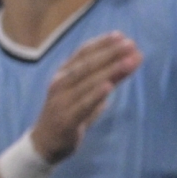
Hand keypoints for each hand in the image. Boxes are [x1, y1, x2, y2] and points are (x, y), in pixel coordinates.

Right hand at [31, 33, 141, 161]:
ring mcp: (61, 101)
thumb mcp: (89, 92)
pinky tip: (108, 86)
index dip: (101, 43)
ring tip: (129, 61)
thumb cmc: (69, 112)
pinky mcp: (66, 119)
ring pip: (87, 82)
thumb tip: (132, 60)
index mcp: (63, 74)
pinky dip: (95, 95)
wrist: (45, 142)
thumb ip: (107, 77)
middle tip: (131, 44)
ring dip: (110, 70)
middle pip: (87, 65)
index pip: (82, 54)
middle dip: (110, 53)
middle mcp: (60, 84)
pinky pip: (82, 105)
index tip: (120, 35)